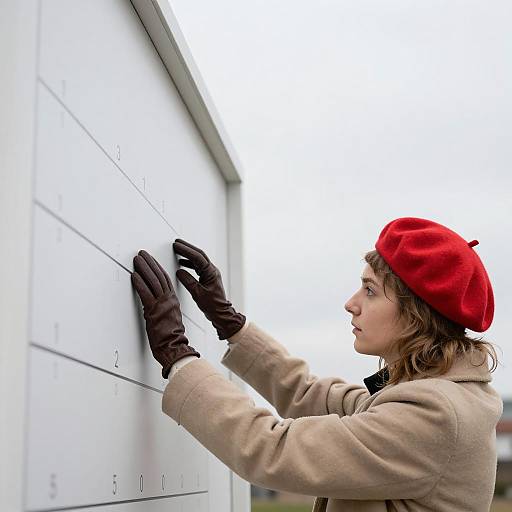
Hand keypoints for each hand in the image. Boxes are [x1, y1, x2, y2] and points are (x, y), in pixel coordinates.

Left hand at [131, 249, 199, 378]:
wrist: (174, 348)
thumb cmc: (171, 338)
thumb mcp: (169, 318)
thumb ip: (163, 308)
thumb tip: (153, 304)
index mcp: (173, 301)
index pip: (165, 279)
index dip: (157, 267)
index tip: (151, 259)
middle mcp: (169, 300)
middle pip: (159, 276)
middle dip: (149, 263)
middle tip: (142, 254)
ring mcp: (161, 305)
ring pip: (153, 282)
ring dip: (143, 269)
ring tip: (137, 260)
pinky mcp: (153, 311)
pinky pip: (146, 294)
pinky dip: (139, 283)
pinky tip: (134, 275)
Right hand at [173, 239, 245, 339]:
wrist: (221, 313)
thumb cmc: (212, 306)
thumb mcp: (197, 294)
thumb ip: (188, 281)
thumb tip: (179, 272)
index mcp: (211, 272)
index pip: (197, 257)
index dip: (186, 250)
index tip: (176, 245)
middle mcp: (212, 271)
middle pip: (199, 255)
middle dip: (187, 248)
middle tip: (176, 242)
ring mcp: (210, 274)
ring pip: (198, 260)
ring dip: (188, 254)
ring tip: (178, 250)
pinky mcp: (208, 278)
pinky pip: (198, 266)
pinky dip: (189, 263)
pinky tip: (182, 264)